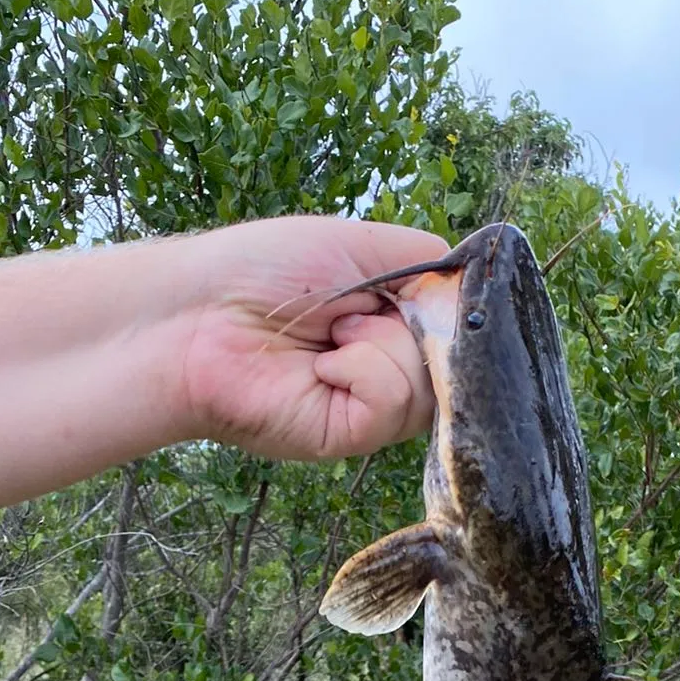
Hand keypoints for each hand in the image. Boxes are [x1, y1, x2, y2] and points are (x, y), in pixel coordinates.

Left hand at [177, 215, 448, 458]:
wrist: (198, 313)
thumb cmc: (261, 271)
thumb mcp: (360, 244)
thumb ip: (428, 263)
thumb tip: (481, 287)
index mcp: (396, 324)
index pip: (464, 327)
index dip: (455, 310)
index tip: (425, 291)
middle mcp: (393, 369)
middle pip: (458, 359)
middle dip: (412, 321)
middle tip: (351, 310)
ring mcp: (375, 407)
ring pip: (431, 382)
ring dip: (379, 343)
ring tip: (329, 336)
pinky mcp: (353, 436)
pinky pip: (395, 401)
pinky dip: (363, 371)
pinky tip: (322, 366)